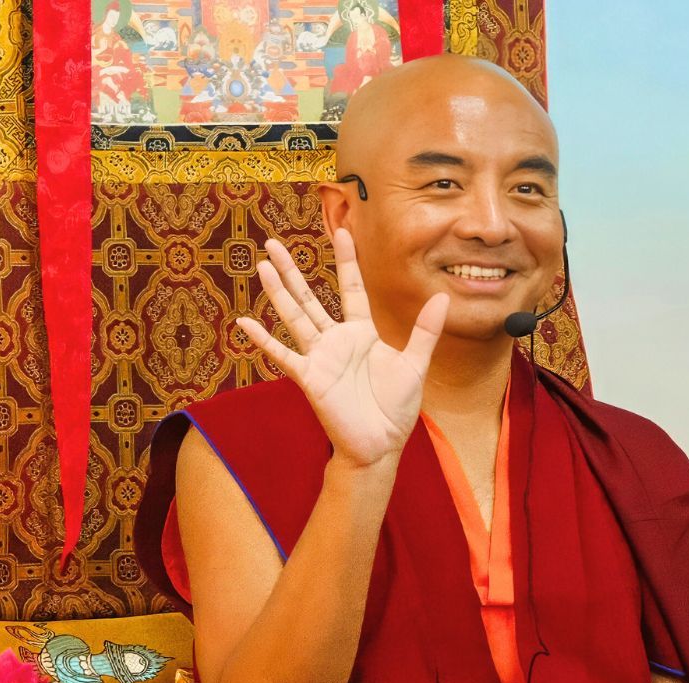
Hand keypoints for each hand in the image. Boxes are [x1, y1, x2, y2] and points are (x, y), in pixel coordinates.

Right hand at [235, 228, 449, 467]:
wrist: (381, 445)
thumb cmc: (396, 408)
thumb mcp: (415, 364)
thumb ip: (425, 331)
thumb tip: (443, 298)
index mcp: (362, 333)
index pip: (351, 288)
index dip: (347, 260)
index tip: (341, 230)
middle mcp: (336, 340)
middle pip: (310, 297)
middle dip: (293, 270)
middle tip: (273, 243)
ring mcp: (320, 357)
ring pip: (295, 317)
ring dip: (278, 292)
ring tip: (262, 266)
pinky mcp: (309, 377)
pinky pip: (283, 355)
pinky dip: (264, 340)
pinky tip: (245, 323)